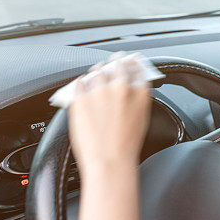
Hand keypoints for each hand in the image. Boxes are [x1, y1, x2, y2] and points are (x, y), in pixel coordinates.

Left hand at [68, 54, 151, 174]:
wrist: (109, 160)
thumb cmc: (126, 147)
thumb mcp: (141, 120)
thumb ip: (136, 101)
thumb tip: (128, 92)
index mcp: (139, 94)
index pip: (138, 70)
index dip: (134, 63)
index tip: (131, 60)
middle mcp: (120, 88)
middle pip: (118, 65)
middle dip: (116, 60)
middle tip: (115, 59)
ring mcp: (99, 91)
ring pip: (97, 71)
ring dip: (98, 70)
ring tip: (97, 70)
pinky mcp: (80, 97)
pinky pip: (79, 82)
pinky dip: (81, 82)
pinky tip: (82, 83)